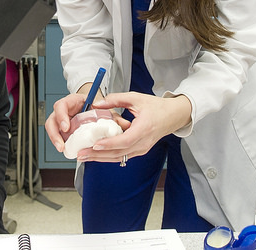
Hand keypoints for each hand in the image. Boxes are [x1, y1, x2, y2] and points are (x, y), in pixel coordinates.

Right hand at [45, 92, 129, 153]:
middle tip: (61, 144)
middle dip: (54, 132)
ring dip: (55, 139)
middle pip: (52, 118)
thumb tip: (125, 124)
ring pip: (51, 128)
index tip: (67, 127)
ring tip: (62, 149)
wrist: (95, 106)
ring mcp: (62, 120)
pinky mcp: (63, 129)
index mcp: (73, 101)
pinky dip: (60, 142)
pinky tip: (66, 150)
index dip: (62, 116)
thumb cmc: (99, 106)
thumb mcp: (105, 109)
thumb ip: (114, 116)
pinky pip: (57, 135)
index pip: (62, 105)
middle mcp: (65, 110)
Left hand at [74, 92, 190, 162]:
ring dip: (101, 158)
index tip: (95, 145)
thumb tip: (97, 103)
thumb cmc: (156, 106)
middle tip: (81, 154)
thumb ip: (116, 99)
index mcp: (144, 128)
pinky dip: (108, 156)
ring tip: (84, 156)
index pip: (125, 140)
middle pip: (119, 153)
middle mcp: (143, 142)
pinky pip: (122, 156)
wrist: (173, 116)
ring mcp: (142, 149)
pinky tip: (96, 155)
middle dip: (98, 155)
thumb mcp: (135, 98)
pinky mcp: (140, 151)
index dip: (109, 144)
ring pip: (119, 157)